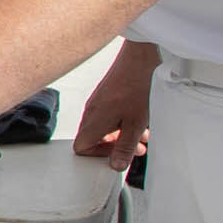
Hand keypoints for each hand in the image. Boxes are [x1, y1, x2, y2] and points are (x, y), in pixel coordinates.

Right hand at [73, 48, 154, 171]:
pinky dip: (121, 121)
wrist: (141, 57)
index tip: (117, 154)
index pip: (81, 148)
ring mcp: (97, 101)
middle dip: (114, 146)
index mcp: (94, 121)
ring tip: (141, 135)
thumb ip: (125, 148)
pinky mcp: (105, 93)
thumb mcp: (136, 124)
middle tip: (133, 148)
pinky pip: (107, 114)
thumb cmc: (138, 86)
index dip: (98, 155)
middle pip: (92, 138)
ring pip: (102, 126)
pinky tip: (138, 118)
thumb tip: (116, 165)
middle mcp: (91, 111)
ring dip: (120, 134)